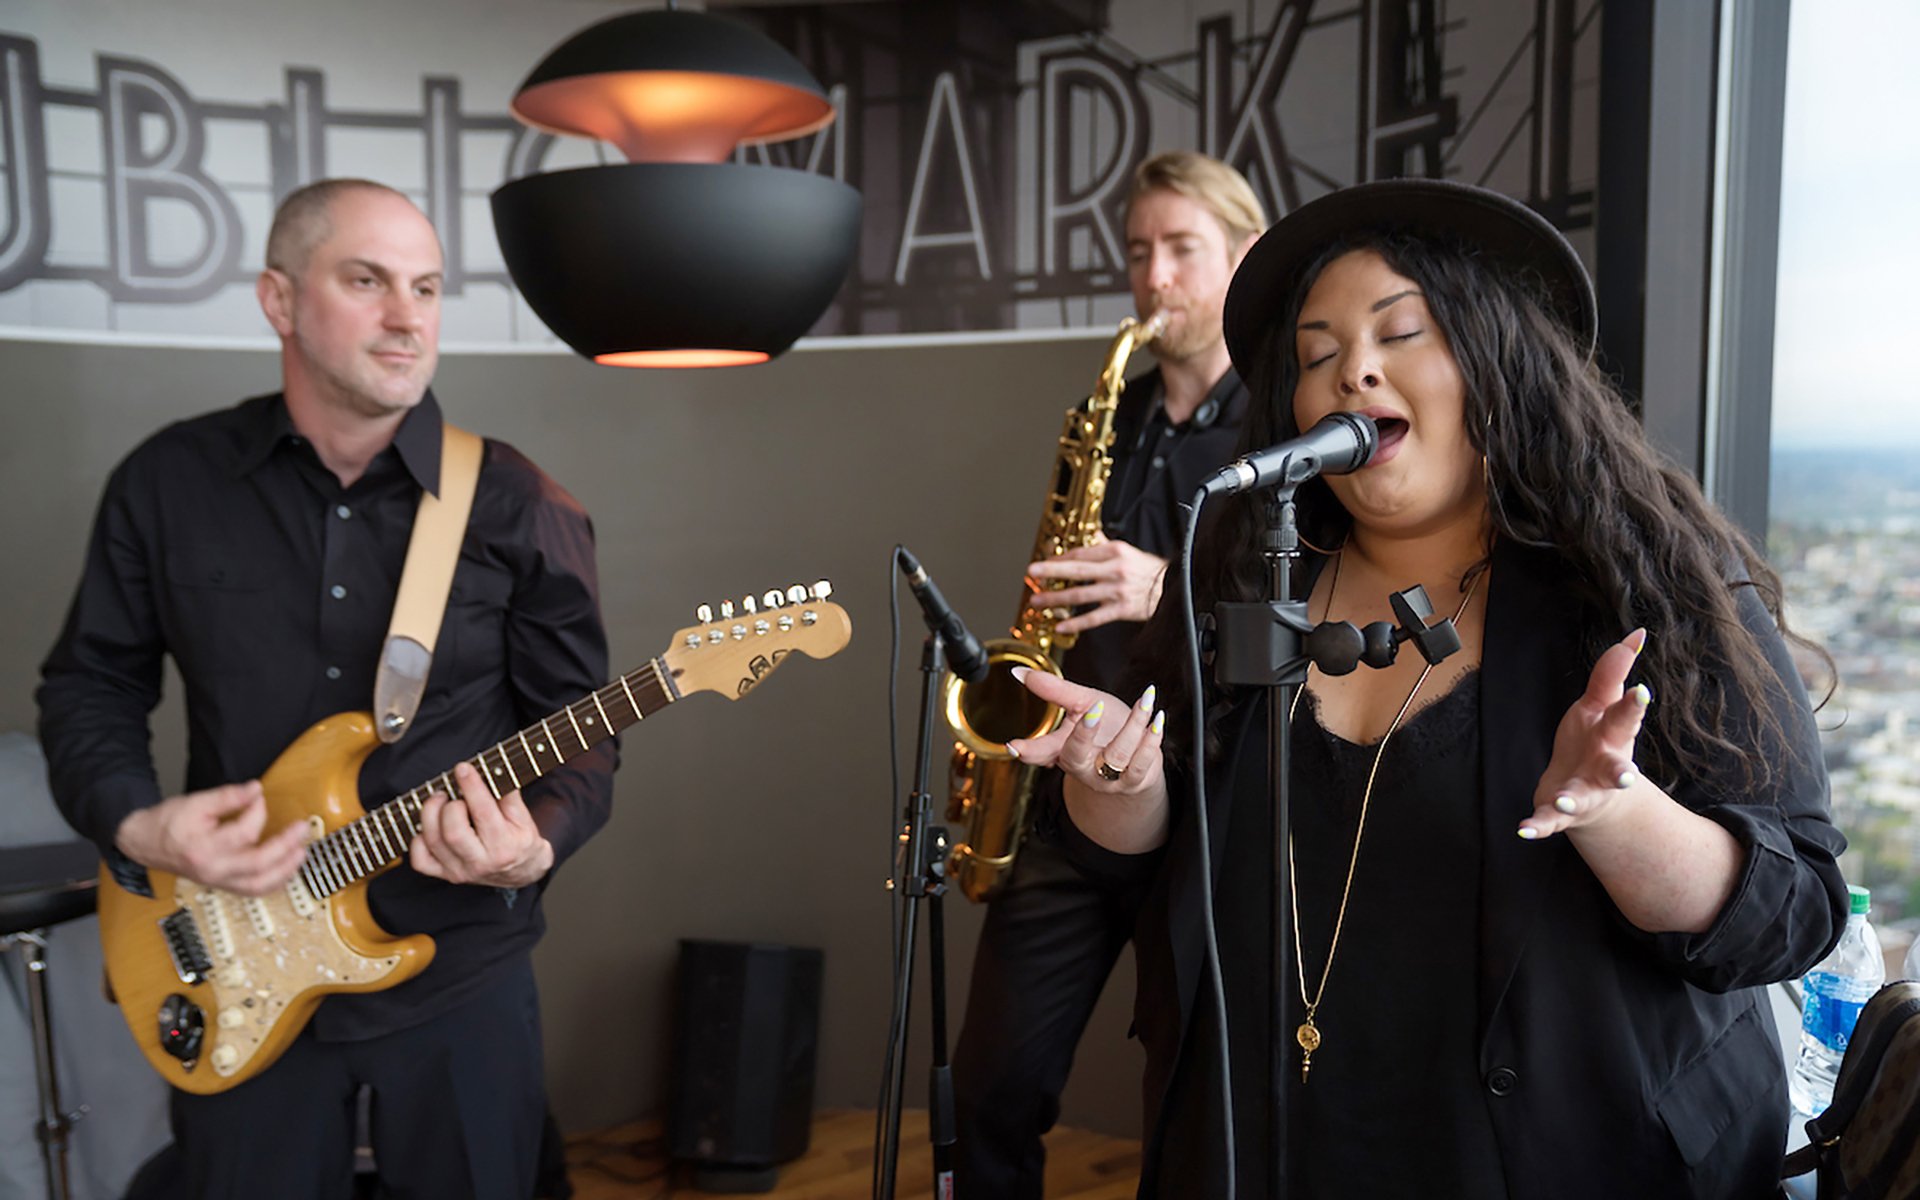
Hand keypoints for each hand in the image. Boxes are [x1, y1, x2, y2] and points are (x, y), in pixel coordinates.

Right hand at [114, 782, 308, 895]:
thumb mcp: (194, 802)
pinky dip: (274, 881)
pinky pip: (253, 890)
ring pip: (259, 886)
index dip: (257, 812)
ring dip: (285, 870)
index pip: (244, 833)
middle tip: (301, 829)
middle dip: (285, 846)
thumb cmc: (167, 823)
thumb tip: (255, 790)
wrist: (145, 843)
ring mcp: (218, 881)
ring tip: (301, 852)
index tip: (258, 797)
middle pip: (258, 865)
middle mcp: (212, 870)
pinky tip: (287, 869)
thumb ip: (227, 796)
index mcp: (202, 848)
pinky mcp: (223, 885)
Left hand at [410, 762, 554, 887]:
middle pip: (453, 833)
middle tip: (451, 793)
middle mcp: (480, 863)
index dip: (471, 787)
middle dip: (448, 806)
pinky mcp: (445, 875)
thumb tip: (491, 770)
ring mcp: (460, 871)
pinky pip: (420, 860)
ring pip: (433, 842)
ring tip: (439, 801)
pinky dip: (418, 839)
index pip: (483, 812)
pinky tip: (430, 827)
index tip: (463, 769)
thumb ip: (508, 794)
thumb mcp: (523, 817)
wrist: (520, 872)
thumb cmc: (520, 840)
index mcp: (504, 846)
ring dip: (430, 814)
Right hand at [1006, 667, 1165, 799]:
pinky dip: (1151, 741)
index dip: (1027, 750)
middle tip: (1092, 710)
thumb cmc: (1106, 727)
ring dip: (1133, 725)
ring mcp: (1107, 778)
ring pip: (1116, 755)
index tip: (1014, 747)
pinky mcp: (1133, 780)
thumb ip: (1054, 691)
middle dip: (1082, 735)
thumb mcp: (1081, 703)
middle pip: (1074, 757)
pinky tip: (1157, 721)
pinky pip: (1141, 763)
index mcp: (1063, 750)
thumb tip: (1020, 673)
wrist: (1137, 754)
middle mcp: (1083, 767)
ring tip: (1146, 701)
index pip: (1040, 752)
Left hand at [1027, 536, 1169, 634]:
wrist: (1174, 589)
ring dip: (1057, 599)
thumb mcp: (1128, 552)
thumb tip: (1087, 537)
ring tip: (1038, 601)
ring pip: (1081, 595)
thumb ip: (1104, 545)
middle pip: (1077, 570)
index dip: (1059, 558)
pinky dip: (1076, 623)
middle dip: (1051, 572)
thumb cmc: (1149, 571)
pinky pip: (1094, 618)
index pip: (1081, 553)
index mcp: (1116, 551)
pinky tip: (1060, 625)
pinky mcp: (1122, 609)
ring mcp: (1118, 590)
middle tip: (1032, 572)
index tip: (1043, 563)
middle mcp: (1115, 569)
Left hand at [1520, 628, 1653, 839]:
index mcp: (1612, 736)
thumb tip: (1637, 633)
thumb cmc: (1596, 741)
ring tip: (1566, 799)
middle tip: (1628, 776)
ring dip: (1574, 800)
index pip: (1625, 718)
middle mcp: (1604, 768)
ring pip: (1582, 799)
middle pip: (1617, 768)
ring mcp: (1584, 792)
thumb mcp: (1602, 705)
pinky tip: (1524, 829)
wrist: (1590, 795)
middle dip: (1622, 772)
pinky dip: (1538, 825)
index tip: (1640, 691)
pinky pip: (1548, 820)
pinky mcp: (1560, 811)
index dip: (1633, 704)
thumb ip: (1613, 671)